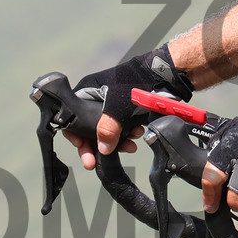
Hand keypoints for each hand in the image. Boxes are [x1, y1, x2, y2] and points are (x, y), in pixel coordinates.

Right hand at [67, 47, 192, 167]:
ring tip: (128, 146)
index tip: (81, 147)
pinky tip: (136, 136)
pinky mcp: (125, 111)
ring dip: (115, 141)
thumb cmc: (137, 79)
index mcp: (88, 91)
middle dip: (95, 145)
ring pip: (107, 130)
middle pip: (88, 128)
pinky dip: (127, 135)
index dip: (74, 134)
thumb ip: (108, 127)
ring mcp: (112, 105)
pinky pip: (121, 128)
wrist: (165, 75)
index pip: (72, 116)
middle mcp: (97, 98)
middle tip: (94, 162)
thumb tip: (102, 149)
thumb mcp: (118, 103)